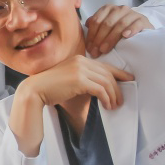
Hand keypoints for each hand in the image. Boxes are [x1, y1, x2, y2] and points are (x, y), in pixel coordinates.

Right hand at [10, 56, 133, 156]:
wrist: (36, 90)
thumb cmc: (51, 88)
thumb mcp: (69, 79)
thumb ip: (83, 78)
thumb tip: (100, 88)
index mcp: (79, 58)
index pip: (104, 65)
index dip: (119, 72)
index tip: (129, 79)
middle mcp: (81, 61)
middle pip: (108, 73)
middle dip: (117, 88)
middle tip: (120, 100)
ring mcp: (80, 69)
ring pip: (106, 81)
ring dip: (113, 95)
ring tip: (114, 105)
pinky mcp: (79, 80)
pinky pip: (100, 89)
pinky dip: (106, 98)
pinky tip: (107, 105)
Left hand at [84, 5, 152, 56]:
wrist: (142, 28)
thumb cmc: (121, 29)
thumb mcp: (108, 25)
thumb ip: (97, 24)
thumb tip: (86, 25)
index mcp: (108, 9)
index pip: (96, 21)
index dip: (91, 35)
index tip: (89, 48)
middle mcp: (120, 9)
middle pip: (107, 24)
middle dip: (99, 39)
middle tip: (95, 52)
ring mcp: (132, 14)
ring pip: (120, 25)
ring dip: (111, 38)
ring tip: (105, 50)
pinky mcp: (143, 20)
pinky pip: (136, 24)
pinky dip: (130, 30)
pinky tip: (125, 36)